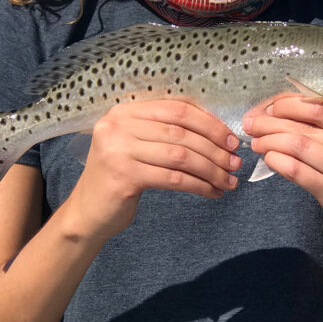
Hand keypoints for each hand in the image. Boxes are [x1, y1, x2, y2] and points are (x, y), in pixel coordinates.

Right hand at [67, 100, 240, 240]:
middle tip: (235, 162)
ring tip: (229, 180)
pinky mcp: (124, 176)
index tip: (230, 138)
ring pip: (181, 156)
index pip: (177, 108)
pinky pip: (173, 179)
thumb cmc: (121, 175)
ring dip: (211, 169)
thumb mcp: (137, 144)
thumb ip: (165, 131)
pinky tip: (212, 192)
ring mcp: (118, 150)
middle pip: (181, 131)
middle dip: (214, 148)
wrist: (87, 213)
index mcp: (125, 110)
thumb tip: (218, 130)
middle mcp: (118, 125)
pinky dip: (199, 185)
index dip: (209, 122)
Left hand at [242, 94, 322, 253]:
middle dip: (273, 120)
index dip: (293, 103)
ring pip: (300, 144)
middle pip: (308, 125)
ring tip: (256, 140)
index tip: (272, 105)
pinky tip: (269, 158)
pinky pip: (298, 171)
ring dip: (271, 139)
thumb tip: (295, 115)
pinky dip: (279, 161)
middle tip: (252, 121)